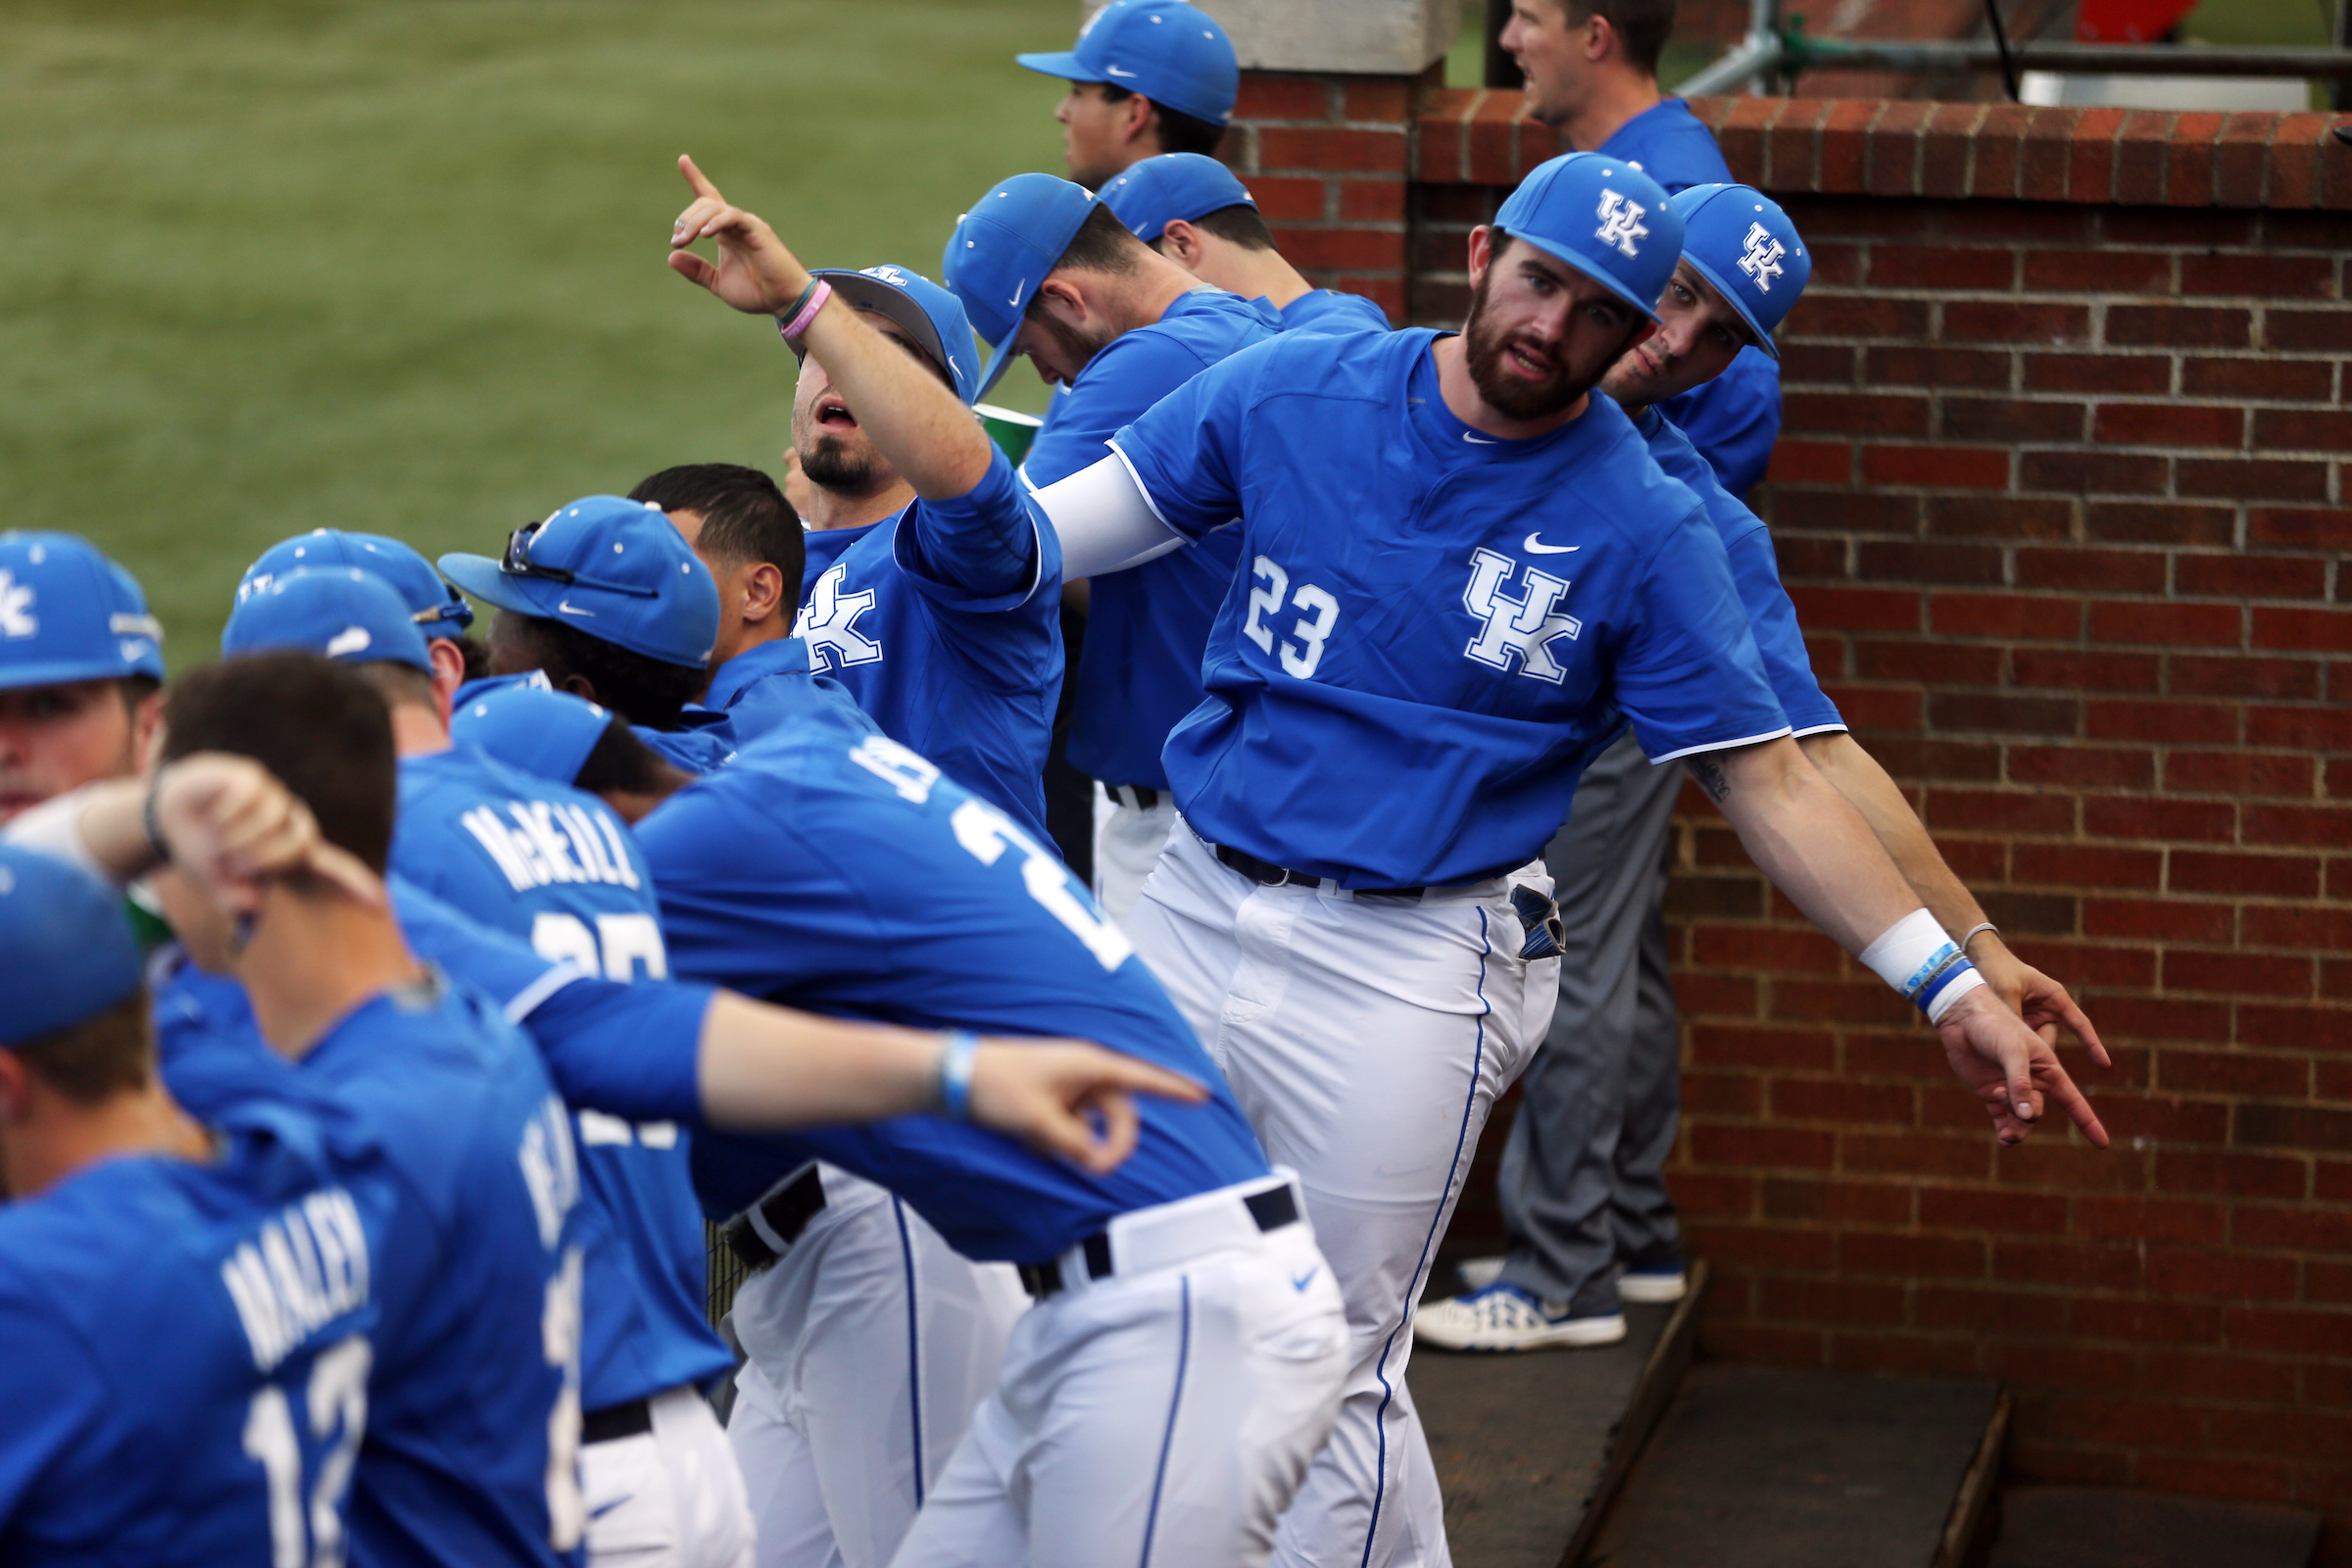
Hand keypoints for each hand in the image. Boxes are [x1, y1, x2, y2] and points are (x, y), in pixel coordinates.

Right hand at [151, 754, 383, 918]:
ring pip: (273, 819)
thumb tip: (254, 906)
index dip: (355, 884)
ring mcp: (274, 798)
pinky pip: (247, 797)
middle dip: (265, 859)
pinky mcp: (254, 777)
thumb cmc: (201, 853)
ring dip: (239, 838)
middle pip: (302, 844)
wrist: (166, 817)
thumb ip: (234, 901)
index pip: (332, 868)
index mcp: (289, 853)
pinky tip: (213, 813)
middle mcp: (290, 823)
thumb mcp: (215, 886)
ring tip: (219, 841)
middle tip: (233, 866)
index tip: (380, 905)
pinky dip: (224, 814)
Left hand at [667, 155, 810, 315]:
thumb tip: (672, 256)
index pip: (709, 199)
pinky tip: (705, 234)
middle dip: (686, 218)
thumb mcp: (718, 283)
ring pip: (715, 207)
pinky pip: (733, 216)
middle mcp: (736, 224)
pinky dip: (716, 222)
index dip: (696, 179)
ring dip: (694, 221)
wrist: (784, 301)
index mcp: (727, 233)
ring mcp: (747, 225)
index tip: (683, 160)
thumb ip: (697, 271)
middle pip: (705, 203)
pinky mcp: (758, 230)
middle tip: (677, 240)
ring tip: (684, 240)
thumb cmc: (757, 292)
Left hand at [966, 1041, 1209, 1174]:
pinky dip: (1059, 1140)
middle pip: (1120, 1114)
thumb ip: (1075, 1145)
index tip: (1203, 1096)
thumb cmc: (995, 1087)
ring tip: (1045, 1148)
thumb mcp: (1039, 1123)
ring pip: (1093, 1124)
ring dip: (1080, 1145)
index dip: (1175, 1090)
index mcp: (1089, 1065)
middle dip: (1113, 1144)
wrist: (953, 1076)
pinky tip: (1031, 1140)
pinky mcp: (1050, 1098)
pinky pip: (1071, 1126)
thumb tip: (1093, 1158)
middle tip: (1095, 1170)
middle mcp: (1083, 1072)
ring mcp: (1066, 1086)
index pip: (1144, 1078)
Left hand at [1935, 983, 2108, 1147]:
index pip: (2072, 1099)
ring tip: (2007, 1134)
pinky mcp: (1989, 1091)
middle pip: (2038, 1111)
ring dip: (2016, 1128)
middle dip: (2029, 1116)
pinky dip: (2003, 1129)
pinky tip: (2003, 1138)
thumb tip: (2028, 1116)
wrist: (1963, 1016)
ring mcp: (2010, 1087)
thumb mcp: (2012, 1051)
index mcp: (2047, 1067)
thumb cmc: (1994, 1025)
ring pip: (2020, 1118)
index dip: (2088, 1122)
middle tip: (2011, 1103)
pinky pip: (2001, 1117)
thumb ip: (2020, 1083)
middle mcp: (2031, 1080)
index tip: (2103, 1144)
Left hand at [1966, 932, 2110, 1064]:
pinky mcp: (2018, 1025)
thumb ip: (2014, 1017)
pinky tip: (1996, 1054)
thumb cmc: (1997, 970)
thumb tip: (2019, 1046)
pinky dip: (2011, 1049)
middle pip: (2049, 1041)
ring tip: (2003, 1055)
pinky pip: (2020, 1042)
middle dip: (2038, 1055)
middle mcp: (2048, 1010)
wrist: (1977, 960)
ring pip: (2033, 1045)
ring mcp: (2033, 1018)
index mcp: (2054, 997)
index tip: (2104, 1065)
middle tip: (2022, 1064)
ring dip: (2021, 1052)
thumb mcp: (2006, 992)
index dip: (2092, 1044)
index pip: (2079, 1024)